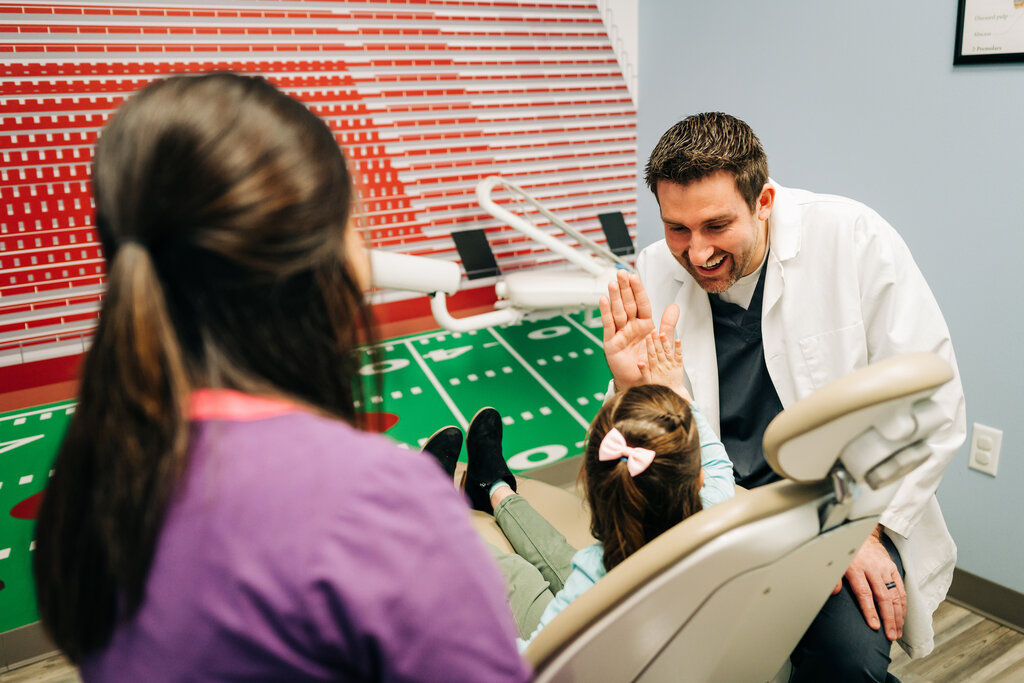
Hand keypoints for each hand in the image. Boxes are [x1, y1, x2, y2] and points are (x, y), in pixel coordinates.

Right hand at [599, 270, 678, 391]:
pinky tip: (603, 300)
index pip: (641, 303)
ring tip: (613, 283)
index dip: (638, 290)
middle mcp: (630, 326)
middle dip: (624, 288)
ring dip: (615, 297)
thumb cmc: (649, 362)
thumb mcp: (661, 341)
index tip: (634, 276)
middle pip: (628, 304)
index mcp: (644, 324)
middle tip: (621, 273)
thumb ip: (668, 324)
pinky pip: (608, 326)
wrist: (640, 382)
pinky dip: (605, 313)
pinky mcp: (611, 342)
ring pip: (618, 312)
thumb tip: (675, 307)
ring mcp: (620, 333)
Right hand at [638, 330, 691, 400]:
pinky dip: (679, 348)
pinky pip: (679, 356)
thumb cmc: (659, 387)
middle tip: (654, 331)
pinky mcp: (679, 366)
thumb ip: (644, 372)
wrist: (673, 393)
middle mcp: (663, 365)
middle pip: (659, 351)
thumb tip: (639, 363)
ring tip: (663, 334)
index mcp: (655, 369)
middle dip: (656, 340)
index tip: (647, 337)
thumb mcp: (648, 382)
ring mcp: (672, 365)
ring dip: (665, 342)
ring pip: (668, 352)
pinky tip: (678, 340)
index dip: (649, 346)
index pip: (651, 355)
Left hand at [831, 527, 905, 640]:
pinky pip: (900, 588)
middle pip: (883, 597)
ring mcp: (884, 568)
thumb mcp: (833, 561)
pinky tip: (902, 617)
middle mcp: (873, 569)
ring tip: (898, 631)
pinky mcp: (892, 567)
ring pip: (895, 595)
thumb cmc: (845, 550)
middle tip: (890, 635)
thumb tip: (832, 593)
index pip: (865, 593)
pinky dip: (903, 604)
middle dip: (888, 618)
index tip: (874, 626)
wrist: (860, 531)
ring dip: (898, 615)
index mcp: (856, 568)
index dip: (870, 611)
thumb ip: (832, 578)